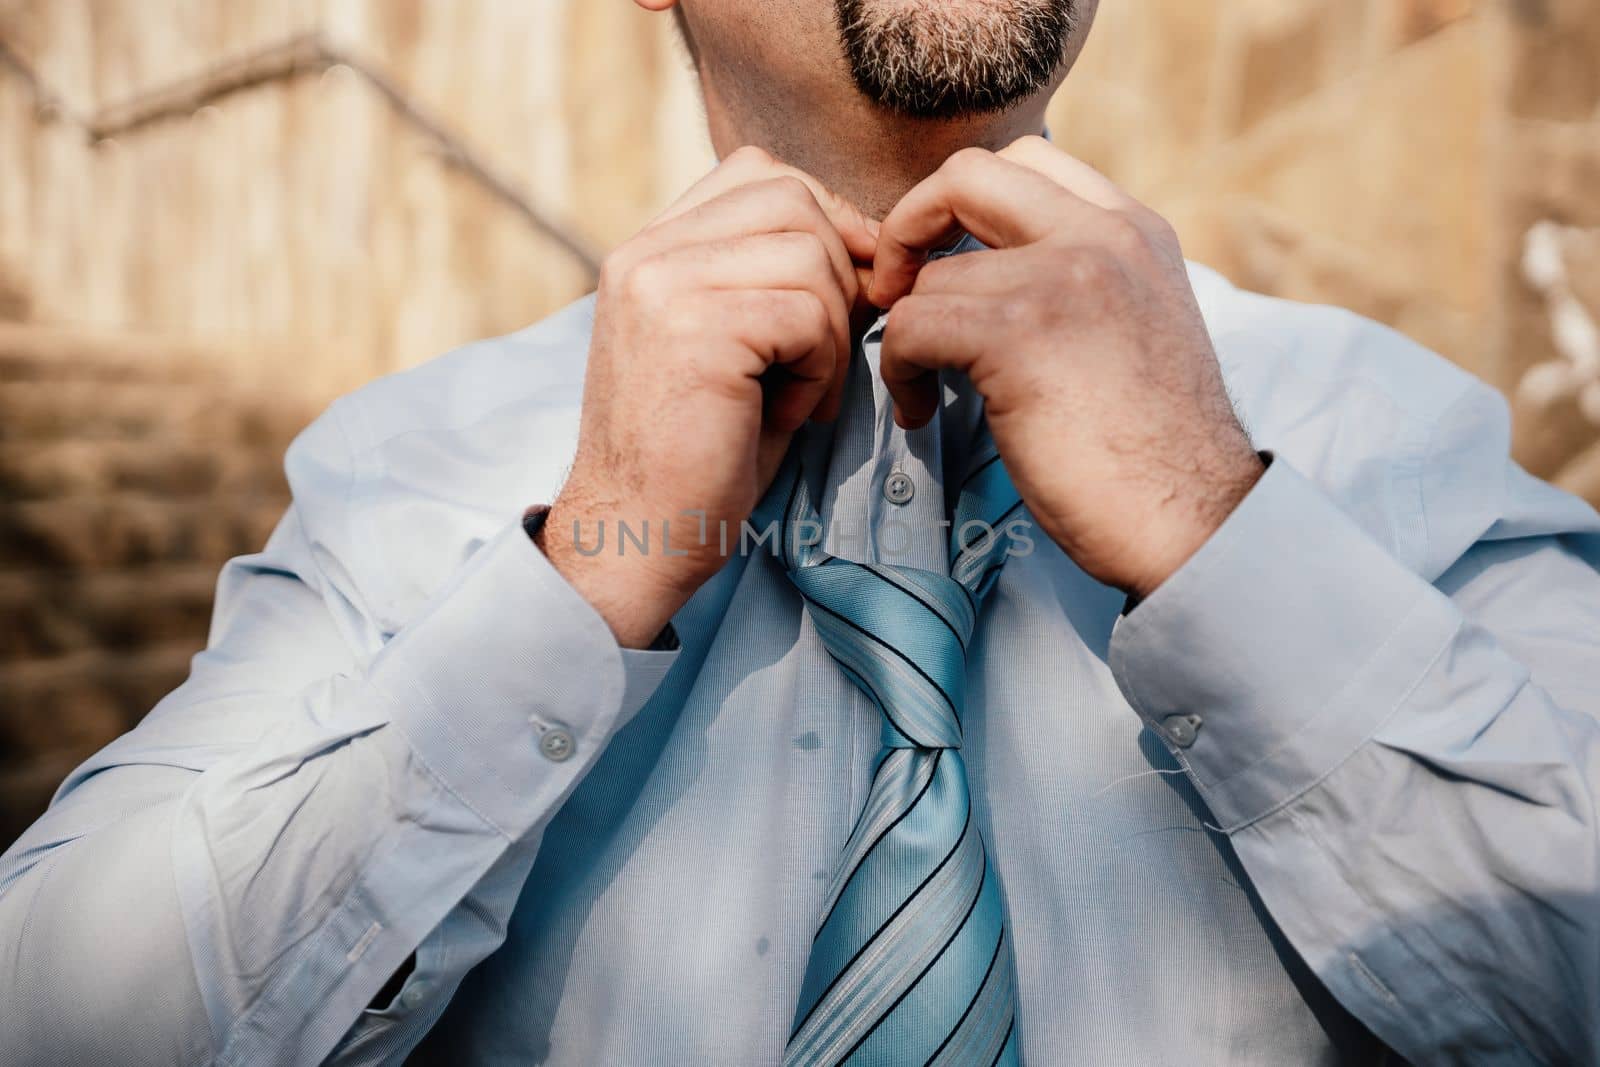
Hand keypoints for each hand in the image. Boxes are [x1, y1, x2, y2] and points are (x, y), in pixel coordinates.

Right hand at [542, 147, 877, 646]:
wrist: (637, 537)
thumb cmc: (700, 455)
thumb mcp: (737, 346)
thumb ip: (776, 279)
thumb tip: (873, 244)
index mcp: (650, 249)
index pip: (759, 174)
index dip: (822, 224)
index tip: (834, 301)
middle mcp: (646, 252)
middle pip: (793, 198)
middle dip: (837, 275)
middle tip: (821, 358)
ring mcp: (663, 284)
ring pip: (809, 254)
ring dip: (830, 332)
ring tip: (796, 394)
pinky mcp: (694, 328)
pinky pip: (808, 314)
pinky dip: (819, 370)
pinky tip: (785, 415)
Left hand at [869, 136, 1263, 599]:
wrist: (1192, 519)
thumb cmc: (1154, 450)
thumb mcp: (1137, 326)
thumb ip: (1080, 280)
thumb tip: (989, 272)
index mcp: (1132, 231)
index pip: (1024, 159)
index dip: (960, 203)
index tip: (942, 261)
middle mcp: (1101, 237)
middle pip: (965, 175)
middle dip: (908, 227)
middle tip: (897, 293)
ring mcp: (1061, 278)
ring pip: (930, 277)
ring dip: (906, 335)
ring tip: (924, 387)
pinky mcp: (1017, 334)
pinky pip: (910, 326)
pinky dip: (898, 371)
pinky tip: (922, 411)